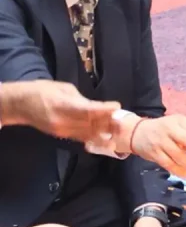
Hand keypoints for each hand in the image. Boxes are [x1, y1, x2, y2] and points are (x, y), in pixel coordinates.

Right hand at [0, 80, 120, 140]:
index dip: (104, 109)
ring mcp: (62, 130)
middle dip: (108, 122)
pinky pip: (82, 138)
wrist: (21, 105)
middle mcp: (62, 120)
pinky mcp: (62, 136)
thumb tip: (96, 107)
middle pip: (90, 124)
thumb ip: (81, 99)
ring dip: (104, 132)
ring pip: (88, 133)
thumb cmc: (42, 91)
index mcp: (61, 105)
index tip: (117, 106)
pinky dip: (94, 137)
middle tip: (123, 120)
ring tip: (118, 129)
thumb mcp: (62, 88)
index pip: (87, 109)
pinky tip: (106, 137)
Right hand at [127, 115, 185, 179]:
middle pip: (184, 139)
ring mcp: (159, 142)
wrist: (137, 132)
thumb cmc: (165, 130)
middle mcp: (167, 129)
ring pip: (176, 154)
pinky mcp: (154, 154)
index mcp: (176, 121)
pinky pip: (168, 164)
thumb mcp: (179, 127)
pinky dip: (178, 170)